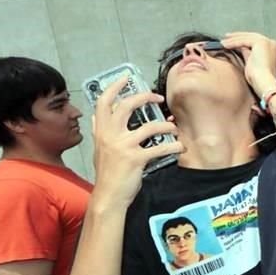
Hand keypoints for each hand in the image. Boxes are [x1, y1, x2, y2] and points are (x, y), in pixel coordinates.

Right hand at [91, 78, 182, 206]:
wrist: (109, 196)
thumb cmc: (107, 173)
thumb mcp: (99, 149)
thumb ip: (99, 131)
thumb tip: (95, 116)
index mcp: (101, 132)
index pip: (103, 103)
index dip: (114, 88)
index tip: (126, 79)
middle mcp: (110, 135)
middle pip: (127, 106)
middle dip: (145, 97)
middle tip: (158, 97)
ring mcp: (123, 146)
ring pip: (149, 127)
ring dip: (166, 126)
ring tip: (174, 129)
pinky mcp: (136, 159)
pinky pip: (160, 148)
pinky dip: (173, 146)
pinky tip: (179, 147)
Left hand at [220, 31, 275, 96]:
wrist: (265, 85)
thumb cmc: (261, 81)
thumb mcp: (254, 64)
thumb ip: (249, 54)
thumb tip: (241, 48)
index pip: (257, 41)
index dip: (244, 41)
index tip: (234, 42)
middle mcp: (274, 44)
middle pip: (252, 37)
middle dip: (238, 38)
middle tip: (226, 39)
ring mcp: (269, 42)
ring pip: (248, 38)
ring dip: (234, 40)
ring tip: (223, 43)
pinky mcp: (262, 43)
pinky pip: (244, 41)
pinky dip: (234, 43)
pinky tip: (225, 45)